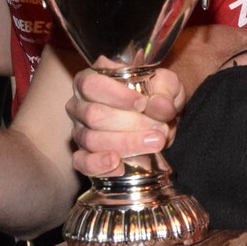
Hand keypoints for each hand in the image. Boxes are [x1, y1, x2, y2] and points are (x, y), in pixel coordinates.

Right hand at [67, 62, 180, 178]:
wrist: (160, 117)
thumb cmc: (156, 94)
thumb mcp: (166, 84)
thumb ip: (165, 90)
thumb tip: (159, 106)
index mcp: (91, 79)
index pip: (92, 85)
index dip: (116, 95)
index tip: (142, 103)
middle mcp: (79, 105)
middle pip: (93, 115)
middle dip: (129, 124)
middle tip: (159, 129)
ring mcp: (79, 131)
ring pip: (92, 140)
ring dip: (125, 144)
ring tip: (154, 144)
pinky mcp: (83, 155)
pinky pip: (82, 163)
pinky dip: (99, 166)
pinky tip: (119, 165)